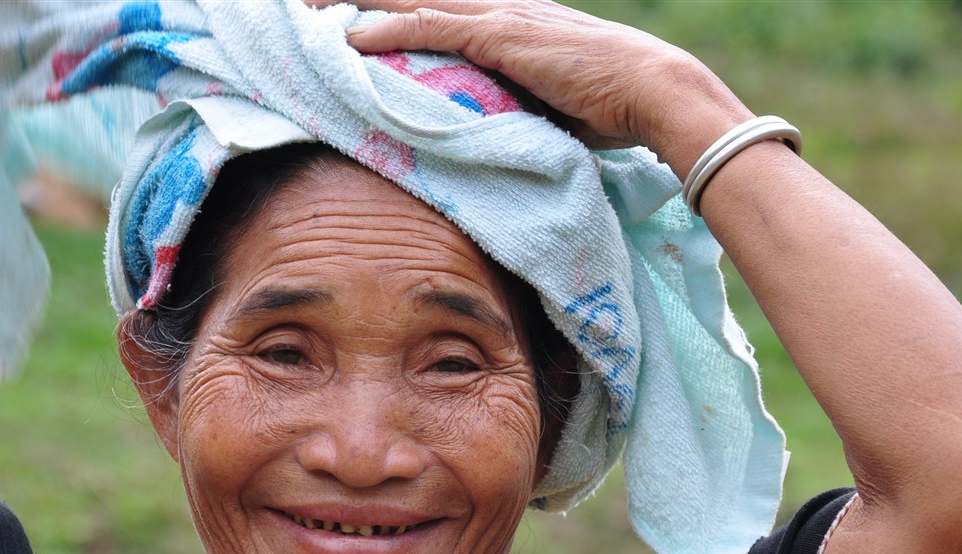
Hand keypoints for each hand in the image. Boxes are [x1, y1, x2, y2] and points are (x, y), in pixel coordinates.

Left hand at [326, 0, 751, 173]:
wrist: (653, 91)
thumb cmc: (611, 104)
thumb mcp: (549, 102)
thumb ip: (513, 104)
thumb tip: (489, 132)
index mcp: (508, 22)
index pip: (437, 8)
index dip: (393, 9)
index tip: (349, 15)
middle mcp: (499, 9)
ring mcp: (500, 19)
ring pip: (413, 2)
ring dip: (359, 3)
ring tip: (308, 8)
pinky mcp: (502, 36)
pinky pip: (432, 26)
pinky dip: (389, 29)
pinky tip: (349, 37)